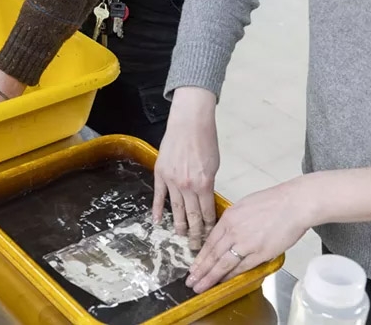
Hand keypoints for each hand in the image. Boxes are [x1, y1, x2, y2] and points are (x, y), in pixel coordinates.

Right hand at [153, 87, 218, 249]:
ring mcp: (172, 181)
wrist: (188, 123)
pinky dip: (157, 209)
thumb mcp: (213, 166)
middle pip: (191, 216)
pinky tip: (157, 221)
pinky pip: (158, 196)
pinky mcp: (160, 174)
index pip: (207, 212)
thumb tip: (204, 200)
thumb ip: (208, 185)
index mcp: (204, 184)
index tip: (209, 238)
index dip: (208, 227)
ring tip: (179, 237)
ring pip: (175, 209)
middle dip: (194, 233)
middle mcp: (187, 186)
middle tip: (195, 247)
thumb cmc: (205, 141)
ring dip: (178, 225)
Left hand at [185, 181, 309, 293]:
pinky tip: (223, 282)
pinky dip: (231, 276)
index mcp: (228, 219)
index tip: (193, 267)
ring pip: (224, 263)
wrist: (293, 204)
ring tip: (200, 286)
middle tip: (191, 281)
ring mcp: (246, 243)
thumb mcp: (243, 206)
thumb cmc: (273, 202)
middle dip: (200, 270)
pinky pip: (242, 267)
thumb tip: (225, 233)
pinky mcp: (261, 253)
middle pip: (213, 255)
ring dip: (211, 277)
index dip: (200, 257)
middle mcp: (234, 231)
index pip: (209, 242)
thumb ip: (232, 221)